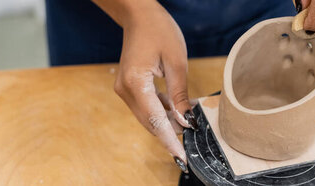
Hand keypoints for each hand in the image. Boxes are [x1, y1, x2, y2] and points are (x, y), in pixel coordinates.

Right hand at [110, 3, 195, 170]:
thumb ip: (180, 95)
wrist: (139, 15)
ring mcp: (124, 89)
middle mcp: (125, 90)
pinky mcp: (128, 86)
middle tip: (191, 143)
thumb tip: (185, 122)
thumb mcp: (177, 63)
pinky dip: (161, 112)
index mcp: (136, 83)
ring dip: (167, 123)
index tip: (181, 156)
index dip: (170, 140)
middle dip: (170, 134)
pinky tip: (176, 112)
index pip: (155, 120)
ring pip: (147, 116)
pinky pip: (146, 106)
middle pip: (149, 122)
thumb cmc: (159, 31)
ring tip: (187, 125)